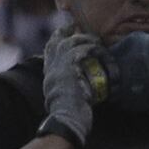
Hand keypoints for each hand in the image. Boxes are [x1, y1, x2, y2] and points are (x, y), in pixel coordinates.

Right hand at [42, 23, 98, 144]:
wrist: (68, 121)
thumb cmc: (71, 114)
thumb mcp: (69, 96)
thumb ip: (72, 84)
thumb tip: (83, 79)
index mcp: (50, 75)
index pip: (49, 51)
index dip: (57, 39)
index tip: (66, 32)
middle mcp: (51, 70)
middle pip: (55, 42)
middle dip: (66, 32)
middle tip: (77, 27)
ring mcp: (57, 69)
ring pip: (69, 44)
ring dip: (84, 40)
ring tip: (95, 42)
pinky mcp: (68, 70)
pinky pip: (80, 51)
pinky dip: (91, 49)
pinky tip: (99, 50)